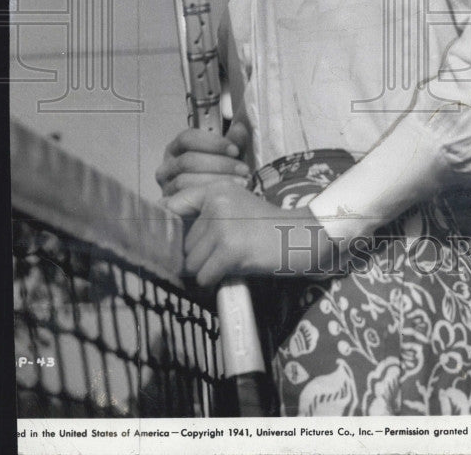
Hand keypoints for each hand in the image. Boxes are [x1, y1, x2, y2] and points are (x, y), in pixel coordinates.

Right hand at [155, 120, 250, 199]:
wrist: (214, 212)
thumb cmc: (220, 180)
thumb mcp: (229, 160)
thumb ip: (234, 144)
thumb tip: (240, 127)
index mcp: (178, 148)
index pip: (188, 138)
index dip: (212, 143)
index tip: (235, 150)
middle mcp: (168, 166)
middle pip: (187, 160)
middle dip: (219, 164)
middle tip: (243, 170)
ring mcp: (166, 186)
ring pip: (184, 180)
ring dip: (215, 181)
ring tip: (240, 184)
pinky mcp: (168, 206)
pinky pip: (183, 200)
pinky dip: (205, 197)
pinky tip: (223, 198)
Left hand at [165, 179, 338, 283]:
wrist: (302, 236)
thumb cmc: (268, 226)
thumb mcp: (234, 207)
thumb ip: (205, 215)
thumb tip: (168, 239)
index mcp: (215, 189)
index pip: (172, 207)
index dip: (169, 229)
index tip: (170, 243)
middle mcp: (215, 202)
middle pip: (185, 244)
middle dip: (200, 256)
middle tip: (226, 254)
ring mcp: (222, 225)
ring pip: (192, 263)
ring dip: (208, 270)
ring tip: (233, 260)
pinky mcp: (229, 249)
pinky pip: (204, 276)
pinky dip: (216, 281)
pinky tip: (235, 270)